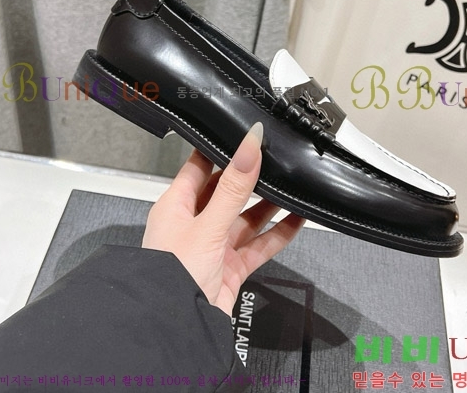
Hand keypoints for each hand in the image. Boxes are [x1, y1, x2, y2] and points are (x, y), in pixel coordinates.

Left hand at [142, 123, 305, 314]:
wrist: (175, 329)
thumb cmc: (170, 278)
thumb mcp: (207, 226)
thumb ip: (232, 188)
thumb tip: (248, 147)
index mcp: (176, 207)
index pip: (199, 168)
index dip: (220, 150)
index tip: (243, 136)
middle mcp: (193, 224)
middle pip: (226, 192)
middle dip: (250, 178)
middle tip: (274, 160)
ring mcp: (213, 246)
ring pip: (246, 218)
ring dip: (268, 205)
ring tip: (292, 187)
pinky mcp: (230, 267)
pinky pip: (258, 244)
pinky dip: (278, 233)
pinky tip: (296, 220)